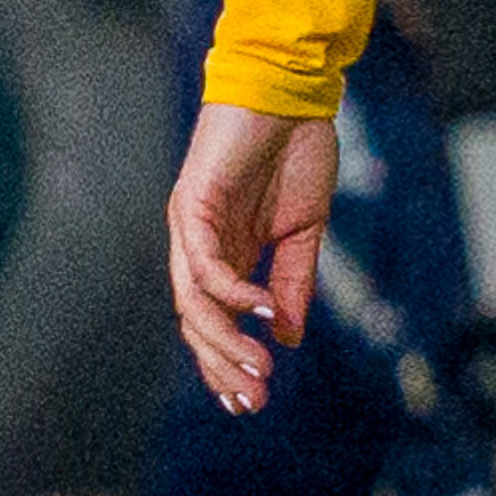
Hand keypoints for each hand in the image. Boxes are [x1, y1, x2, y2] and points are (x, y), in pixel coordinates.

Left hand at [166, 101, 334, 414]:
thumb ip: (293, 283)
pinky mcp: (192, 205)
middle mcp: (197, 245)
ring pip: (194, 303)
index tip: (250, 402)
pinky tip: (265, 313)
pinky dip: (235, 293)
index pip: (215, 321)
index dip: (227, 363)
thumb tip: (289, 336)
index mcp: (224, 252)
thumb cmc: (296, 152)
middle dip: (223, 367)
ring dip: (225, 342)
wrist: (291, 92)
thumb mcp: (305, 231)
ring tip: (261, 371)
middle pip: (197, 322)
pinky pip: (205, 264)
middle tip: (253, 403)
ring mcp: (190, 226)